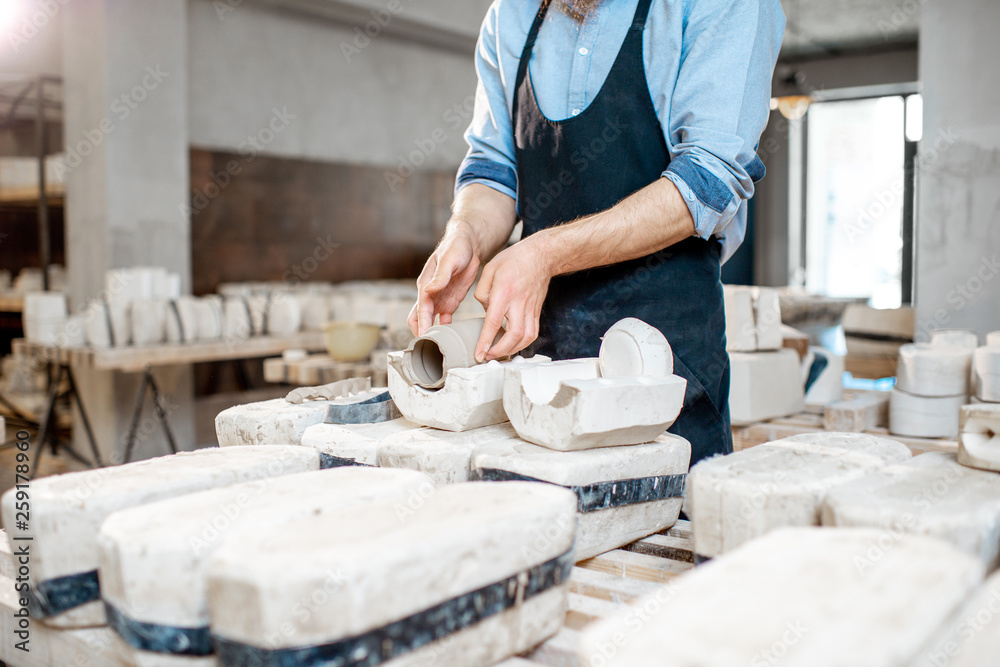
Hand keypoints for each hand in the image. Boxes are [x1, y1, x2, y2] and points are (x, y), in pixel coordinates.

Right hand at [408, 222, 481, 335]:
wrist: (469, 244)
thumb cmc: (456, 247)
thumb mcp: (449, 259)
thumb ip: (440, 276)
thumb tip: (429, 290)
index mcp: (426, 284)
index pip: (421, 308)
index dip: (422, 323)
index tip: (425, 336)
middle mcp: (429, 294)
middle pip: (419, 318)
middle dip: (421, 332)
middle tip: (428, 346)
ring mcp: (439, 299)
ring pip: (429, 321)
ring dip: (432, 332)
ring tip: (439, 346)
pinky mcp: (449, 302)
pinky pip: (444, 320)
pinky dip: (445, 329)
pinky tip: (451, 337)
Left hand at [473, 236, 551, 361]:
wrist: (541, 255)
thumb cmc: (515, 260)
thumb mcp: (489, 269)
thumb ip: (482, 291)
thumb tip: (484, 309)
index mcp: (505, 292)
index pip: (494, 321)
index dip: (486, 341)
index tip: (479, 354)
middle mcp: (519, 302)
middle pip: (514, 335)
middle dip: (501, 351)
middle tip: (488, 356)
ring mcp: (530, 308)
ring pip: (526, 337)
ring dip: (513, 350)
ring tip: (499, 354)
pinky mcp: (537, 311)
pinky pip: (533, 333)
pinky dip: (523, 344)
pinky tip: (512, 345)